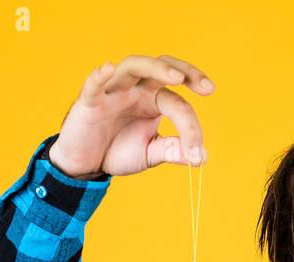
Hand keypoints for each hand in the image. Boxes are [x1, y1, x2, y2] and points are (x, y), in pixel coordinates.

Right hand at [47, 54, 213, 179]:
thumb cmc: (118, 151)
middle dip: (187, 72)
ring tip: (176, 78)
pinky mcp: (90, 100)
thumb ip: (173, 151)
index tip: (197, 155)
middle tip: (207, 88)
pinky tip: (109, 68)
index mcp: (154, 100)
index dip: (191, 128)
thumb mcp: (150, 153)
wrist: (86, 164)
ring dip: (155, 69)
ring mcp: (114, 91)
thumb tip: (202, 158)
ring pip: (134, 66)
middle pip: (162, 68)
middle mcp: (137, 89)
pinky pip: (94, 84)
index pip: (178, 104)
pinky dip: (100, 75)